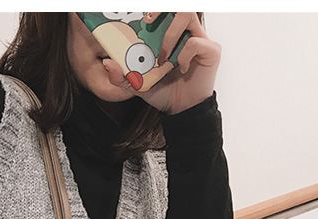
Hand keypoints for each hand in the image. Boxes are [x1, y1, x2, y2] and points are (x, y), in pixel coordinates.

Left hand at [102, 12, 220, 114]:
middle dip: (161, 6)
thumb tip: (107, 62)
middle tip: (148, 20)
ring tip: (163, 56)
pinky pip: (195, 42)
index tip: (141, 15)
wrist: (180, 110)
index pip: (162, 10)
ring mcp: (198, 38)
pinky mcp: (210, 49)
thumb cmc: (163, 92)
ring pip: (187, 13)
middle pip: (178, 3)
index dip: (153, 8)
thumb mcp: (137, 85)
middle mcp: (183, 32)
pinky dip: (183, 55)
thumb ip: (121, 76)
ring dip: (170, 34)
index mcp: (167, 34)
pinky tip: (179, 68)